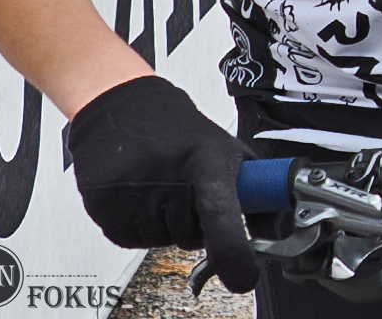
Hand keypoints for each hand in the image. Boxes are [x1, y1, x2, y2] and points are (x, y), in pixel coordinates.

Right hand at [67, 76, 259, 292]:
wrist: (125, 107)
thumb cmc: (182, 133)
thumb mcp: (228, 152)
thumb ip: (257, 194)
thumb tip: (279, 234)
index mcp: (204, 161)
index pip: (220, 212)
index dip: (232, 248)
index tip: (242, 276)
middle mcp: (166, 175)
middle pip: (190, 236)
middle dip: (193, 222)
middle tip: (185, 187)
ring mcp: (130, 191)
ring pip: (160, 241)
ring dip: (164, 223)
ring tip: (159, 184)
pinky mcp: (103, 205)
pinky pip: (129, 239)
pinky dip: (137, 225)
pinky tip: (137, 194)